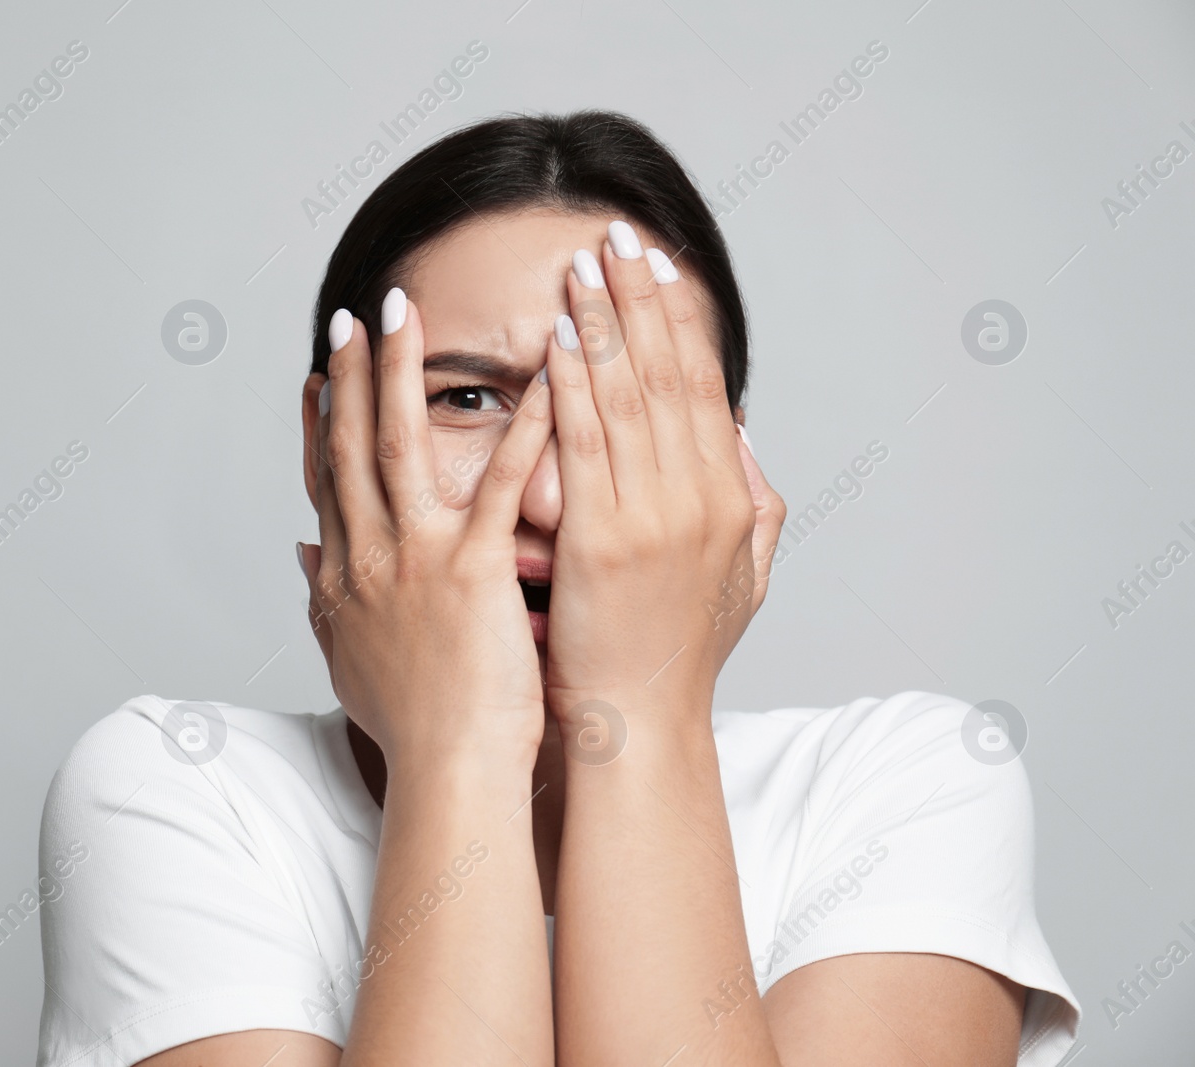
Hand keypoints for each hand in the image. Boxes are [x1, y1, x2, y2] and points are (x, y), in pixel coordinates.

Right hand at [301, 290, 554, 772]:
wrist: (449, 771)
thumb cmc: (412, 726)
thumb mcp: (345, 658)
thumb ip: (320, 599)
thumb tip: (299, 553)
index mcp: (347, 574)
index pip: (328, 478)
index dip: (323, 420)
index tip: (321, 371)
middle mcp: (370, 554)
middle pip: (353, 445)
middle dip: (354, 374)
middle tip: (358, 314)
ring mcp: (418, 556)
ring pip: (401, 444)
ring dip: (403, 372)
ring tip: (408, 313)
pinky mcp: (475, 567)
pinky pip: (497, 481)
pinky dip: (523, 424)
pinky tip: (543, 377)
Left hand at [542, 227, 785, 720]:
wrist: (638, 725)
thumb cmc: (675, 654)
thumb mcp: (740, 579)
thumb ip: (753, 502)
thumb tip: (744, 435)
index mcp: (730, 498)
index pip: (702, 386)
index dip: (678, 319)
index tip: (655, 265)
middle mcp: (700, 498)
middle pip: (669, 375)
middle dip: (641, 298)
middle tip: (617, 234)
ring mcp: (653, 518)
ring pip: (629, 397)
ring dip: (605, 324)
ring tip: (582, 265)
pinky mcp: (601, 541)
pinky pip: (585, 446)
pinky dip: (574, 388)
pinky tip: (559, 340)